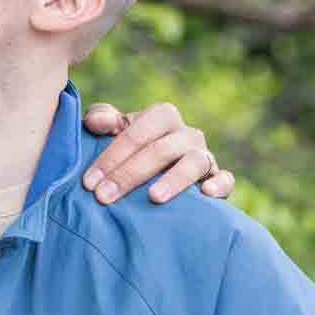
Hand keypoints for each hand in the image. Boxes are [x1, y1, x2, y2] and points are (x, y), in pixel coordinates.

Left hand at [80, 101, 235, 204]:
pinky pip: (226, 179)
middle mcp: (186, 134)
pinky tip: (205, 194)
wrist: (157, 175)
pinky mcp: (218, 179)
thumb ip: (103, 120)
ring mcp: (205, 156)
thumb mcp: (114, 133)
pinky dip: (219, 184)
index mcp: (162, 117)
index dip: (111, 155)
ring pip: (195, 162)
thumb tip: (97, 122)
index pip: (137, 131)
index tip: (89, 182)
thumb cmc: (131, 151)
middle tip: (104, 197)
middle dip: (130, 174)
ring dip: (174, 179)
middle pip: (161, 149)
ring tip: (153, 197)